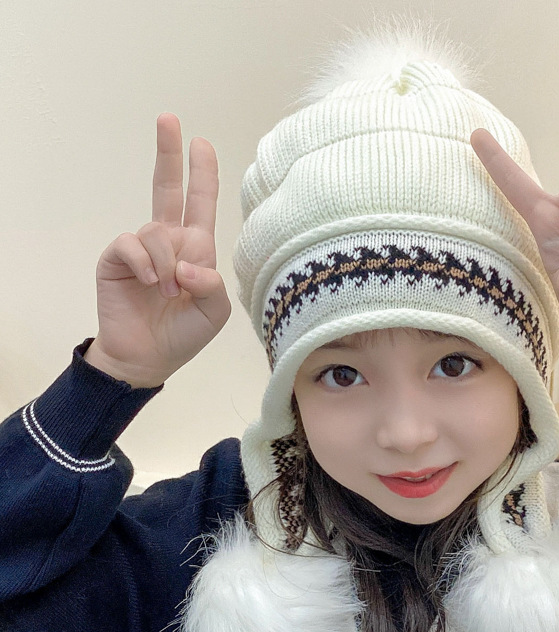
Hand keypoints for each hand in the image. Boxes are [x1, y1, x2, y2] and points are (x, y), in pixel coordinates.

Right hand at [84, 114, 229, 386]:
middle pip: (168, 189)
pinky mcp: (116, 258)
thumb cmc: (184, 335)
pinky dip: (144, 263)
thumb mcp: (214, 312)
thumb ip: (211, 284)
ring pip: (156, 230)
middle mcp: (169, 242)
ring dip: (166, 262)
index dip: (202, 174)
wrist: (146, 356)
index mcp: (196, 250)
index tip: (202, 143)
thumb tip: (185, 263)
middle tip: (168, 119)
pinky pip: (131, 243)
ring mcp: (141, 249)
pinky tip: (150, 283)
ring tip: (167, 292)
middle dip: (169, 154)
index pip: (200, 204)